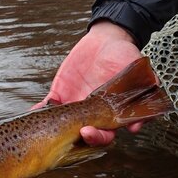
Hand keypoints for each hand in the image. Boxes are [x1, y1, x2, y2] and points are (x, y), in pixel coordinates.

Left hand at [33, 20, 143, 145]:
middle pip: (83, 135)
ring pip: (62, 125)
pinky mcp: (60, 95)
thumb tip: (144, 117)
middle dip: (80, 137)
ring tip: (47, 129)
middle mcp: (91, 114)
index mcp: (109, 113)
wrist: (105, 40)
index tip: (91, 132)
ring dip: (54, 130)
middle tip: (78, 131)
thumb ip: (145, 90)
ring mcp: (74, 106)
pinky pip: (48, 106)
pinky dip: (39, 111)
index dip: (99, 137)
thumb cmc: (124, 56)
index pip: (105, 134)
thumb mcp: (138, 71)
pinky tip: (32, 113)